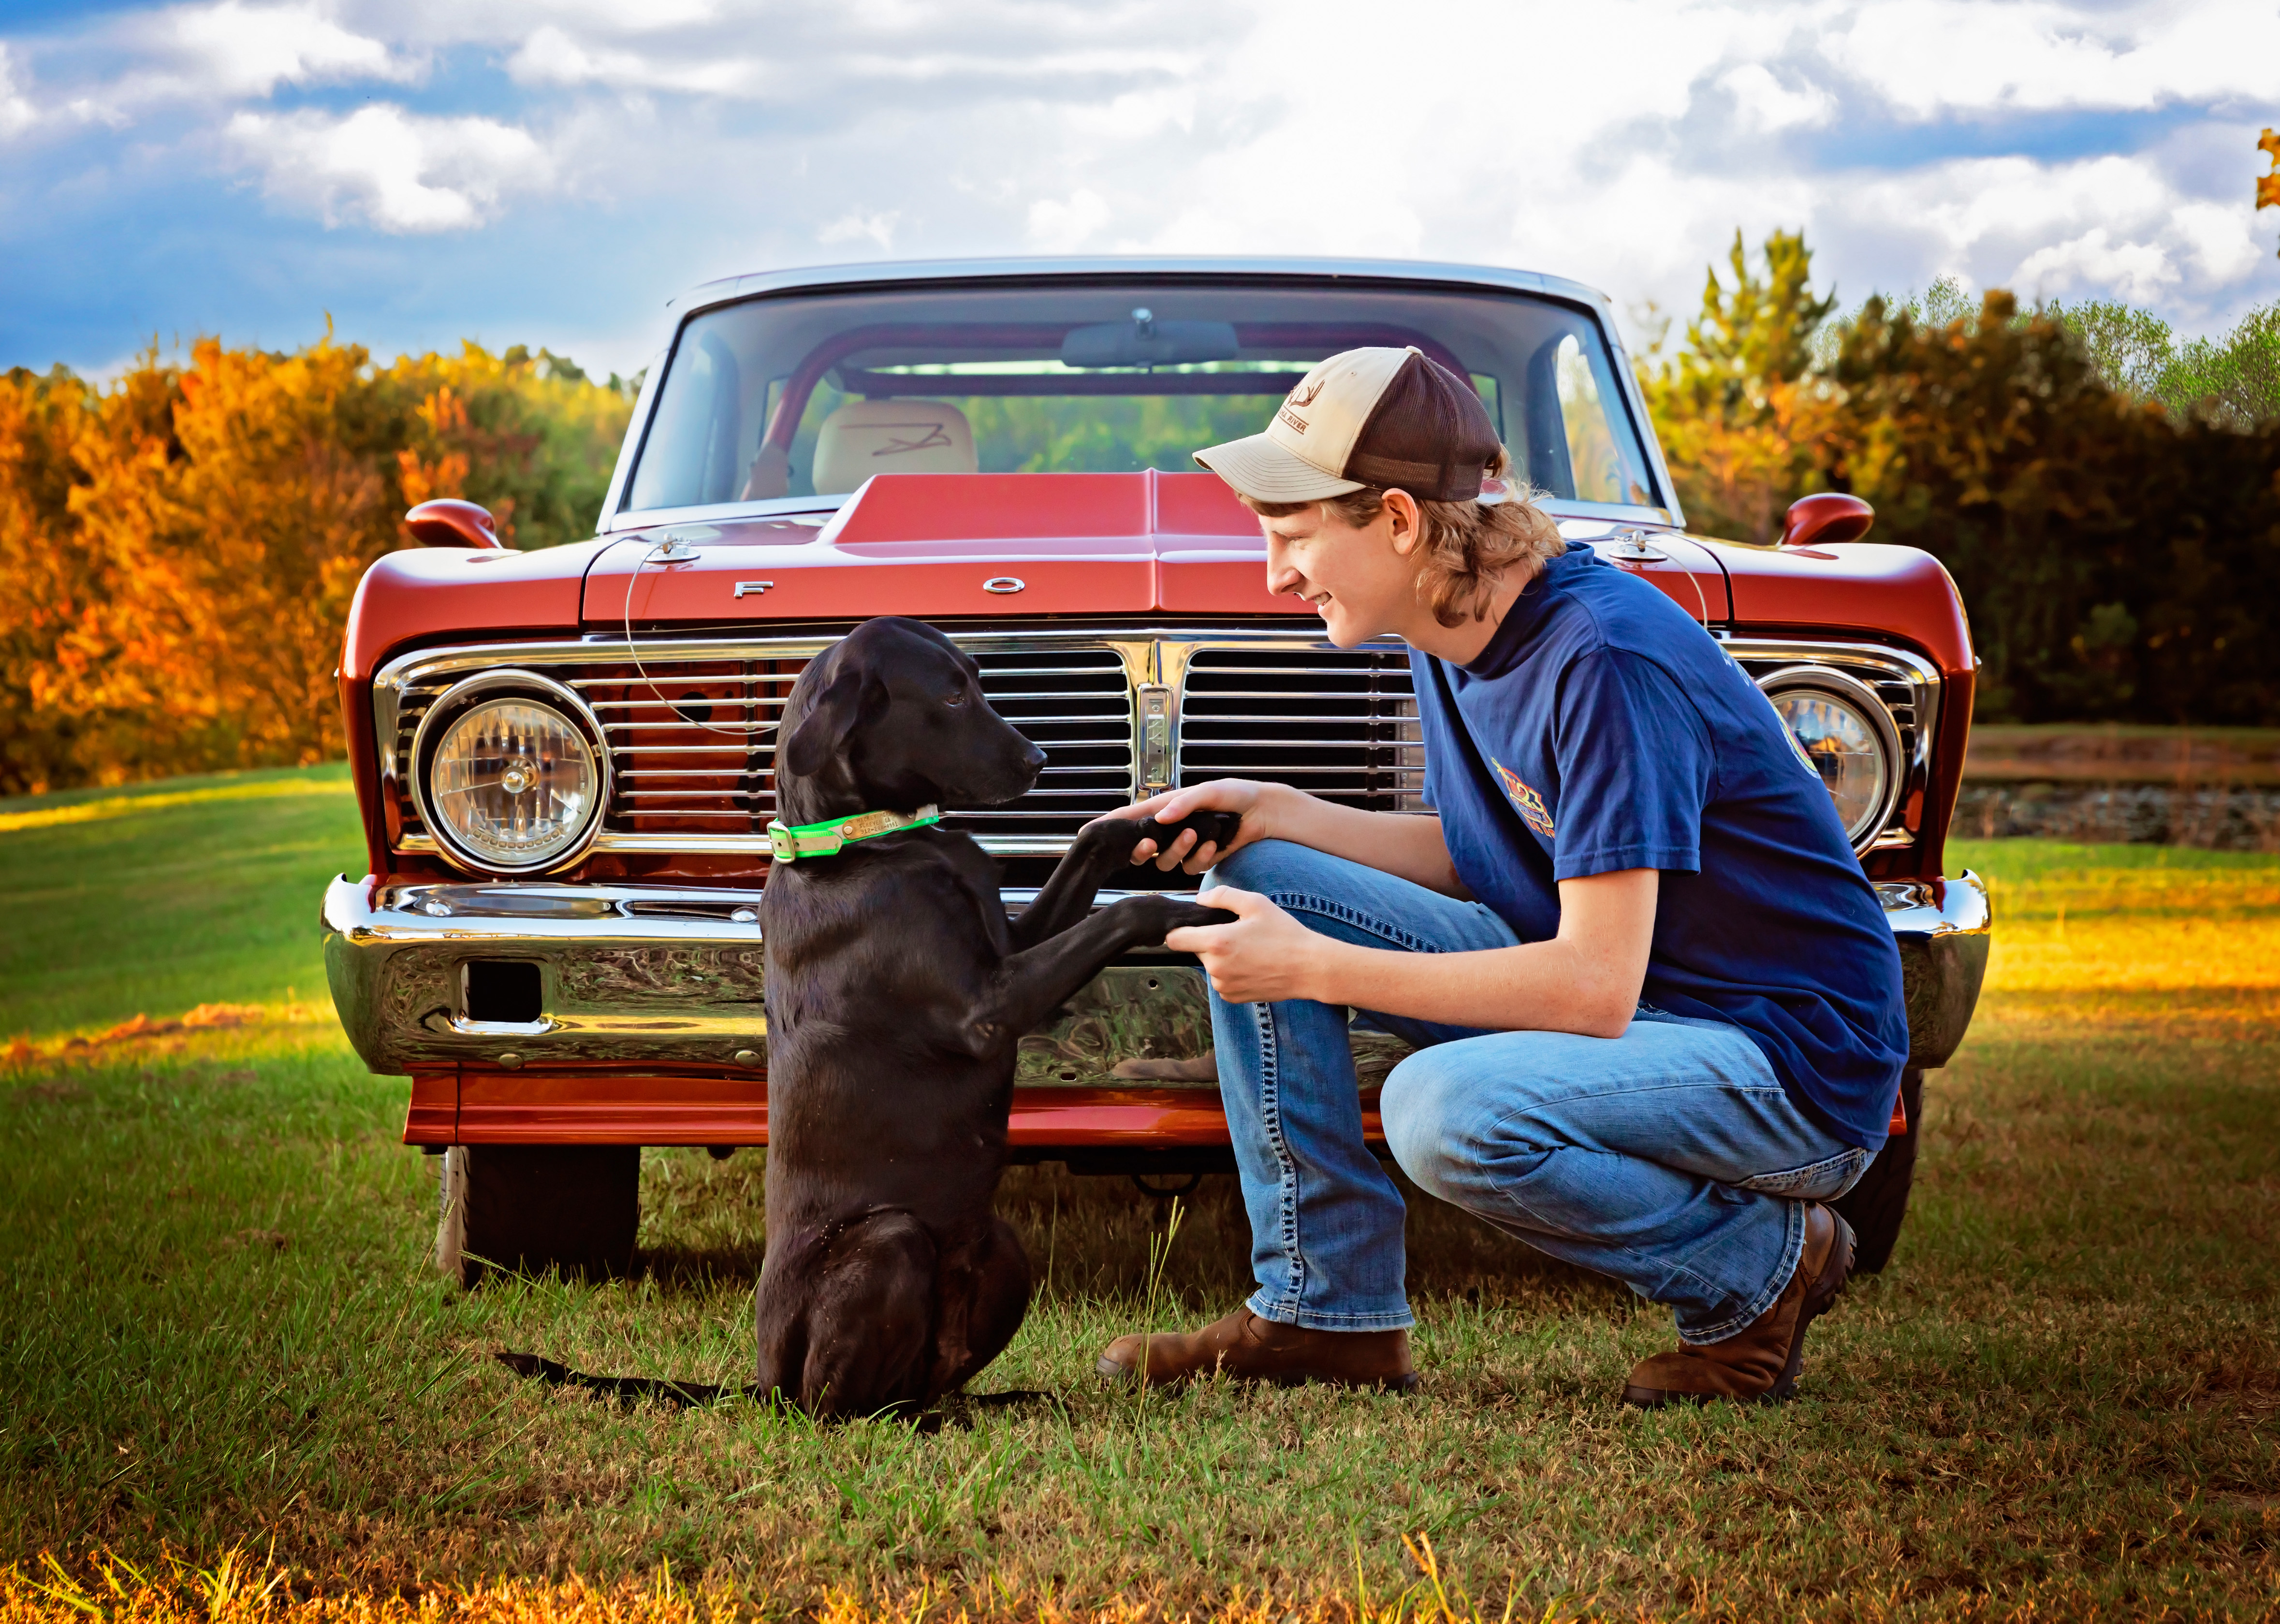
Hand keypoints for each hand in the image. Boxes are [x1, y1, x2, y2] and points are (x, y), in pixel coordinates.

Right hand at [1087, 780, 1276, 873]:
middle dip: (1139, 849)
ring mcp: (1183, 846)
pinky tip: (1214, 845)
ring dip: (1177, 850)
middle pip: (1139, 847)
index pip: (1129, 816)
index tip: (1086, 832)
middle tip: (1149, 843)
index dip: (1107, 825)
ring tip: (1195, 835)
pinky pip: (1189, 867)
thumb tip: (1161, 818)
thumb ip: (1184, 803)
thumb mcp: (1208, 791)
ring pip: (1164, 861)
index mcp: (1164, 808)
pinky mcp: (1199, 859)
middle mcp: (1169, 828)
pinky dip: (1201, 857)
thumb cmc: (1233, 794)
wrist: (1261, 811)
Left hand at [1161, 886, 1335, 1003]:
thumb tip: (1201, 899)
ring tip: (1250, 951)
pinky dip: (1232, 973)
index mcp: (1216, 942)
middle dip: (1209, 941)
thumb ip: (1222, 896)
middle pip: (1196, 950)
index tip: (1192, 927)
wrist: (1309, 968)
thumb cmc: (1285, 934)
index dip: (1180, 931)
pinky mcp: (1232, 997)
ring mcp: (1223, 986)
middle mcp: (1215, 968)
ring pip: (1210, 966)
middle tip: (1238, 935)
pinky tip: (1254, 966)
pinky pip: (1222, 981)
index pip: (1175, 940)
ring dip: (1222, 958)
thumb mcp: (1256, 903)